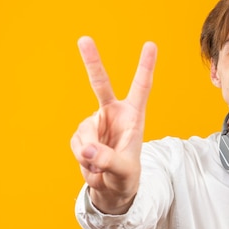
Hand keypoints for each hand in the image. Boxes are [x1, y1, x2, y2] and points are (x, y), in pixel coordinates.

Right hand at [70, 36, 156, 213]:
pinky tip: (93, 167)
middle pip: (100, 84)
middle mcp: (113, 113)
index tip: (151, 44)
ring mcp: (95, 123)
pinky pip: (77, 145)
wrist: (112, 189)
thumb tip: (88, 150)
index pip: (141, 87)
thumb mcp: (124, 171)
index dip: (145, 66)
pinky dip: (83, 160)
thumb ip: (108, 161)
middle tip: (83, 39)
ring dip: (91, 155)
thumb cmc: (126, 177)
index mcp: (133, 116)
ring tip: (103, 168)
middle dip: (91, 61)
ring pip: (85, 132)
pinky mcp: (82, 135)